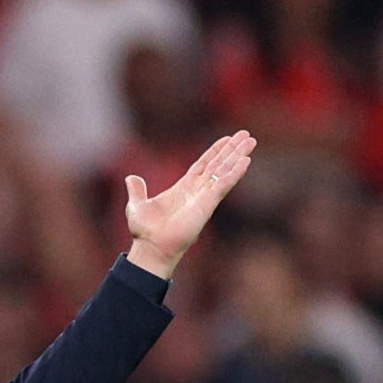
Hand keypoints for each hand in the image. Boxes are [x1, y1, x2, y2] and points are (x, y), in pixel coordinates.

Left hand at [124, 130, 255, 278]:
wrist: (151, 247)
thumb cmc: (145, 231)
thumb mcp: (136, 206)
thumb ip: (137, 190)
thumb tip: (131, 179)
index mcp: (183, 188)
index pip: (203, 165)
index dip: (215, 152)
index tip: (228, 139)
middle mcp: (197, 191)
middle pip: (218, 165)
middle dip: (232, 150)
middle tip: (247, 135)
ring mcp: (204, 197)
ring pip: (224, 172)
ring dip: (238, 156)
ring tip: (251, 141)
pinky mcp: (207, 204)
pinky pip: (223, 185)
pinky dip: (234, 173)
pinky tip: (245, 161)